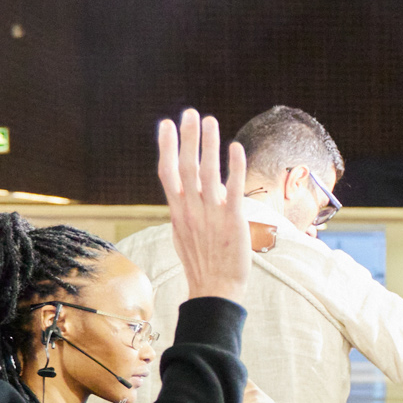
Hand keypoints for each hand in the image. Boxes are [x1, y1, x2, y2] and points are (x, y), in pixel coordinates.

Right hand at [157, 109, 251, 304]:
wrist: (214, 289)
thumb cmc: (202, 265)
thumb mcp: (184, 235)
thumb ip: (186, 212)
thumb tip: (186, 196)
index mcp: (178, 211)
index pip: (167, 173)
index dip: (166, 147)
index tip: (165, 125)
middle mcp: (191, 209)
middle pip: (186, 166)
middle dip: (187, 137)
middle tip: (189, 113)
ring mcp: (211, 214)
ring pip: (207, 172)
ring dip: (208, 144)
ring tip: (210, 121)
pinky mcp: (232, 220)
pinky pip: (233, 188)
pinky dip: (234, 167)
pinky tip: (236, 148)